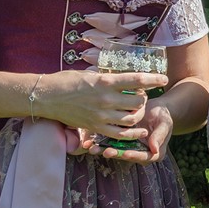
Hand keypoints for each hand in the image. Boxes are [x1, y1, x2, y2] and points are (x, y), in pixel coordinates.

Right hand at [36, 69, 168, 140]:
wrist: (46, 97)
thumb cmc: (66, 81)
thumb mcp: (89, 74)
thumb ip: (107, 78)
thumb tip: (121, 78)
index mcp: (105, 81)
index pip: (137, 80)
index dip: (153, 79)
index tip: (162, 78)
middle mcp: (106, 99)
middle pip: (138, 101)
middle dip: (144, 97)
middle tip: (142, 95)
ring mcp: (101, 115)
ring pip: (132, 118)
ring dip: (139, 113)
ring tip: (137, 109)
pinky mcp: (95, 127)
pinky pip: (120, 134)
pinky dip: (132, 133)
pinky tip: (139, 131)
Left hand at [81, 101, 174, 163]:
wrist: (154, 108)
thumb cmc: (163, 114)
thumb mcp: (164, 123)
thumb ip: (159, 136)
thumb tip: (155, 150)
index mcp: (153, 153)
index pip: (144, 157)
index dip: (134, 155)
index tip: (127, 153)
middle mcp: (140, 153)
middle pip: (127, 156)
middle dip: (115, 154)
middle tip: (105, 151)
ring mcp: (129, 147)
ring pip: (116, 150)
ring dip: (103, 150)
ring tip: (92, 148)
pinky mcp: (120, 140)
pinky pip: (110, 142)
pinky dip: (99, 142)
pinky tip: (89, 141)